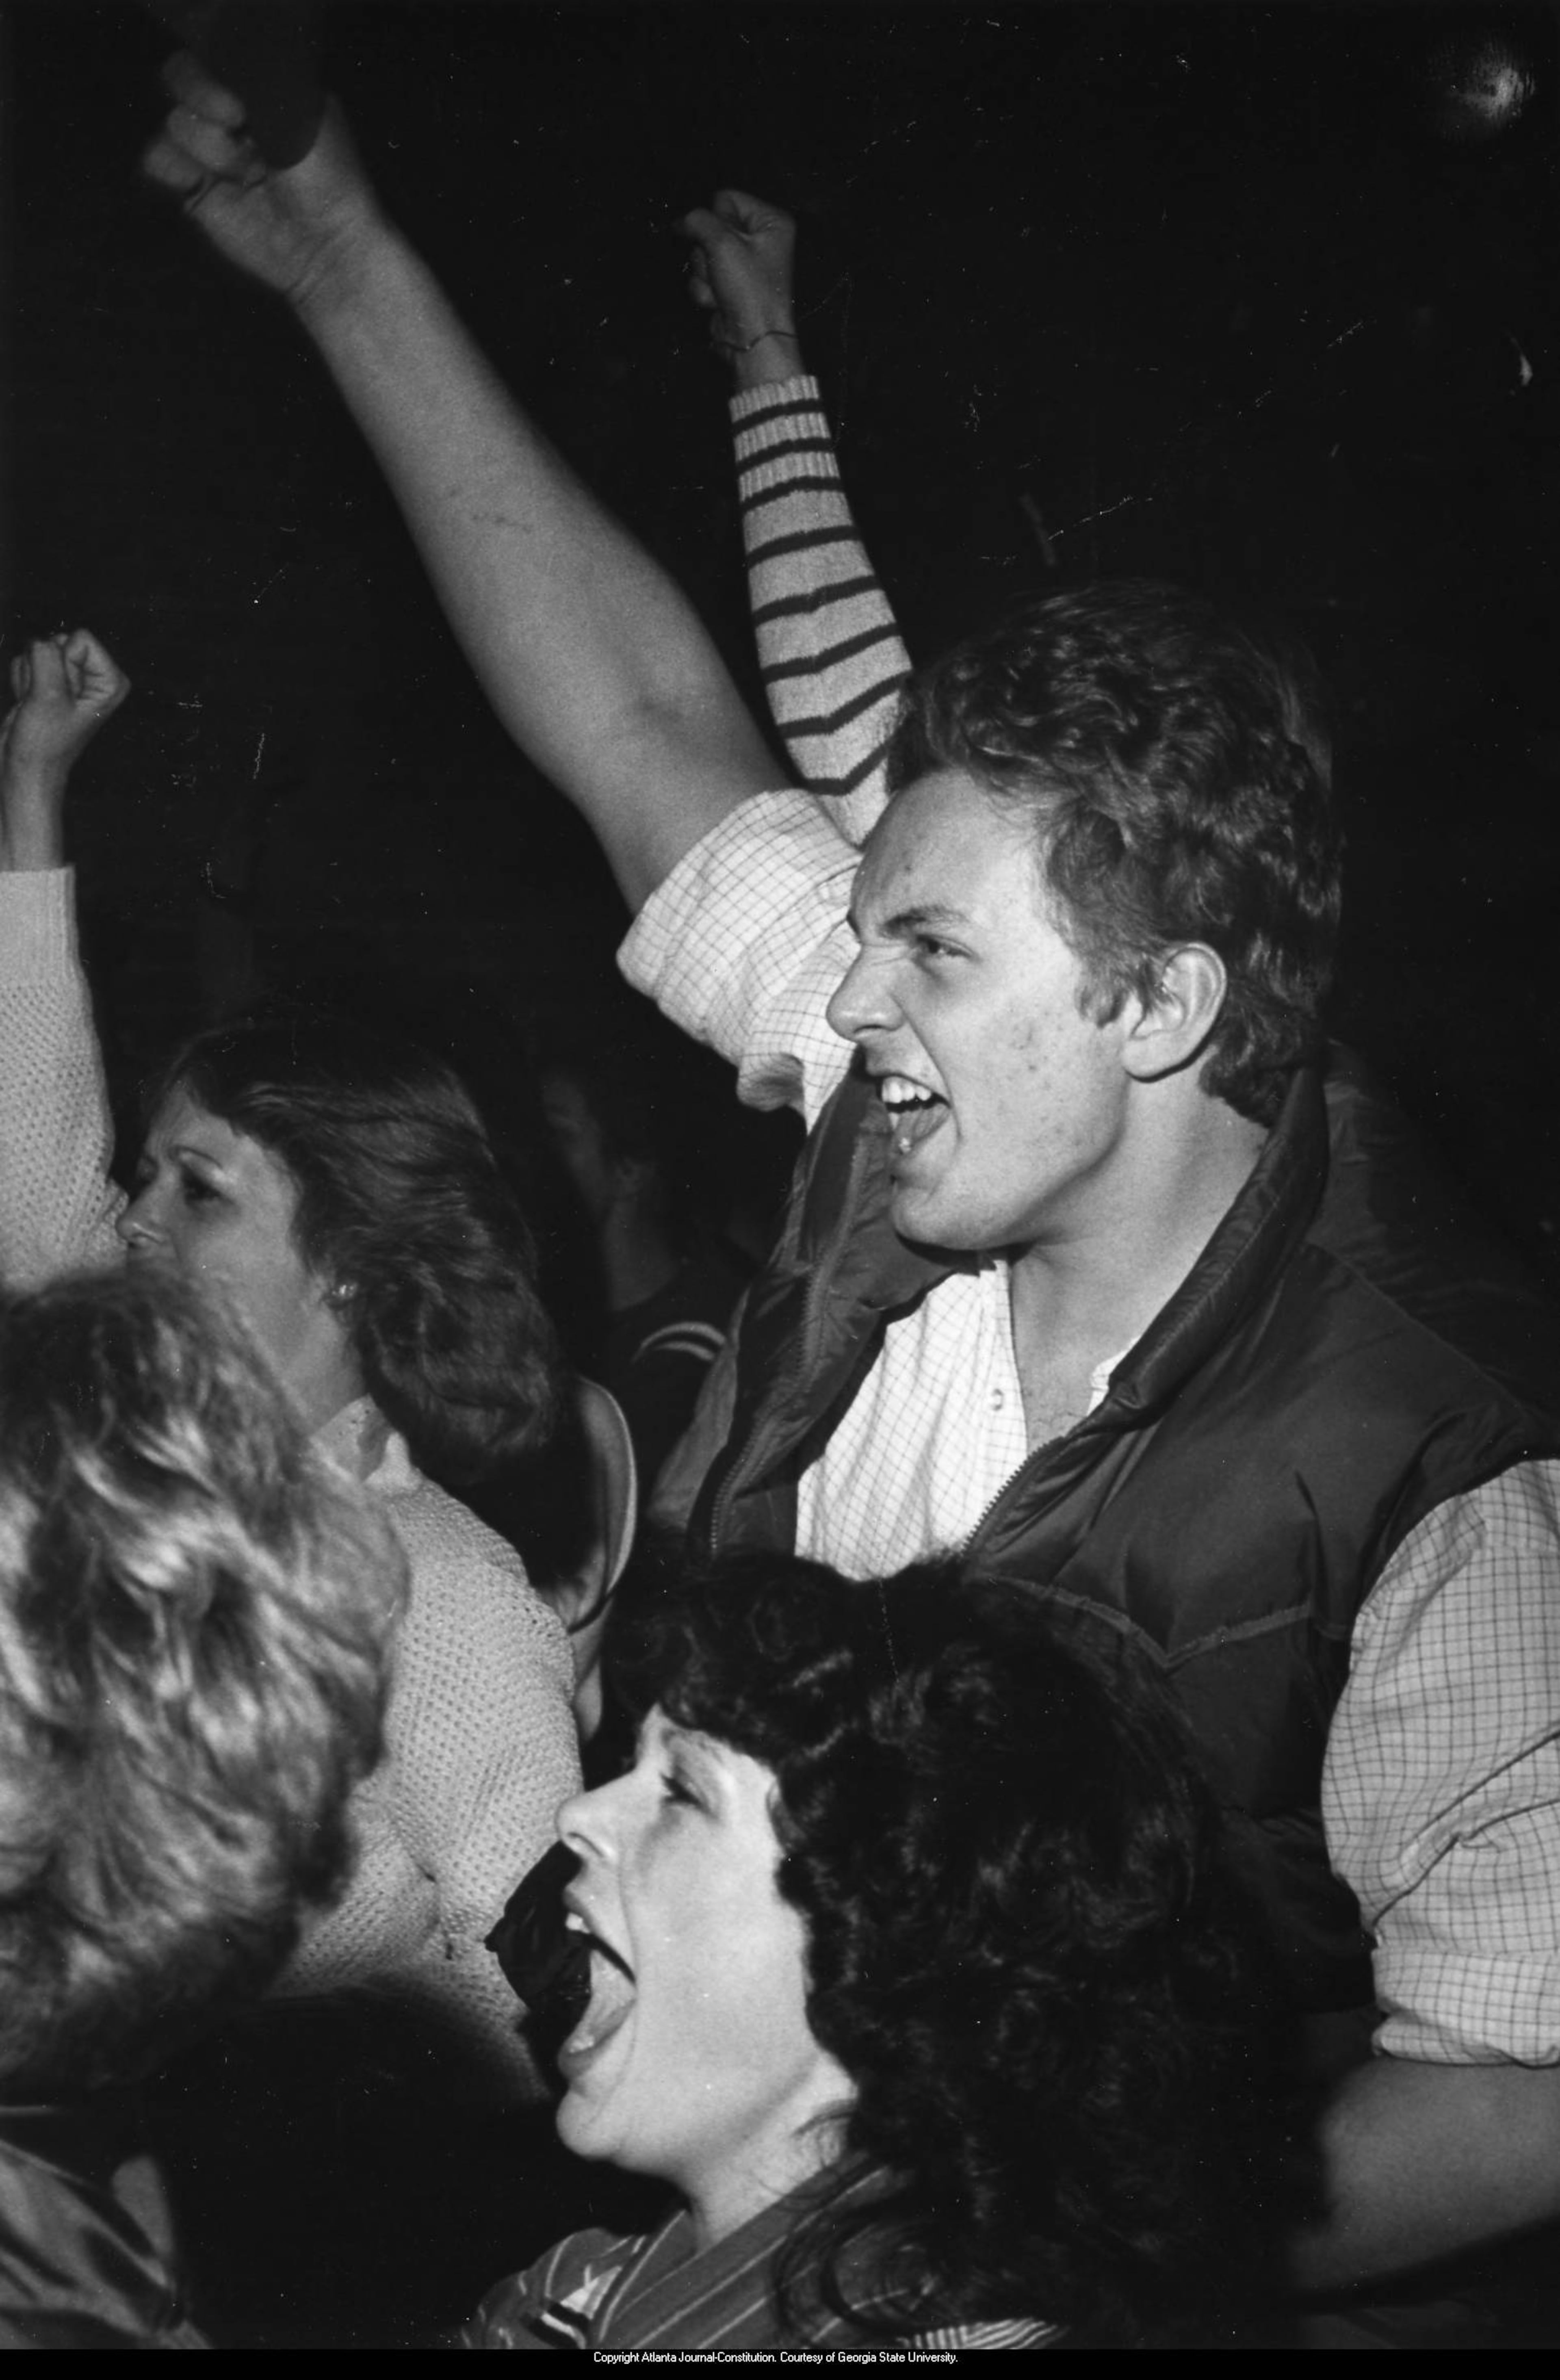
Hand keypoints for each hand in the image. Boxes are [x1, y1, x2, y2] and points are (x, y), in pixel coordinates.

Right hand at [0, 630, 129, 870]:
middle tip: (46, 702)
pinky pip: (24, 661)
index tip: (61, 697)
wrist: (25, 769)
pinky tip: (29, 704)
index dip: (62, 665)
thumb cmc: (44, 743)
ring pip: (37, 650)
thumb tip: (39, 639)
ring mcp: (69, 678)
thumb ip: (46, 657)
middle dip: (44, 669)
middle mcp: (94, 676)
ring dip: (30, 677)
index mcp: (110, 680)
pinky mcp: (46, 681)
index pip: (80, 639)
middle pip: (58, 640)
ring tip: (38, 705)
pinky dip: (21, 681)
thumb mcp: (48, 695)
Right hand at [142, 52, 382, 311]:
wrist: (323, 246)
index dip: (213, 75)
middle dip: (203, 101)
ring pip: (172, 122)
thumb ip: (257, 85)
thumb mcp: (302, 118)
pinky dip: (174, 168)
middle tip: (236, 128)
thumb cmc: (327, 181)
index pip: (213, 54)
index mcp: (259, 89)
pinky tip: (203, 184)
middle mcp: (232, 114)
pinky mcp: (194, 186)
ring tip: (246, 177)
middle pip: (180, 77)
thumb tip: (221, 81)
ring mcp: (211, 149)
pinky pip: (157, 158)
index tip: (239, 109)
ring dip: (208, 149)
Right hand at [679, 190, 801, 389]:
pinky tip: (720, 302)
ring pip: (702, 253)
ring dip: (705, 274)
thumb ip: (698, 220)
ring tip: (722, 289)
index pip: (726, 198)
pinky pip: (703, 276)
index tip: (723, 241)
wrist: (753, 341)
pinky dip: (706, 290)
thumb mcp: (722, 243)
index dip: (715, 219)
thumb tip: (682, 221)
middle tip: (721, 269)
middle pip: (711, 227)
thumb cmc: (749, 291)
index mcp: (770, 221)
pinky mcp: (729, 285)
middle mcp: (760, 240)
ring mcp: (742, 264)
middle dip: (708, 252)